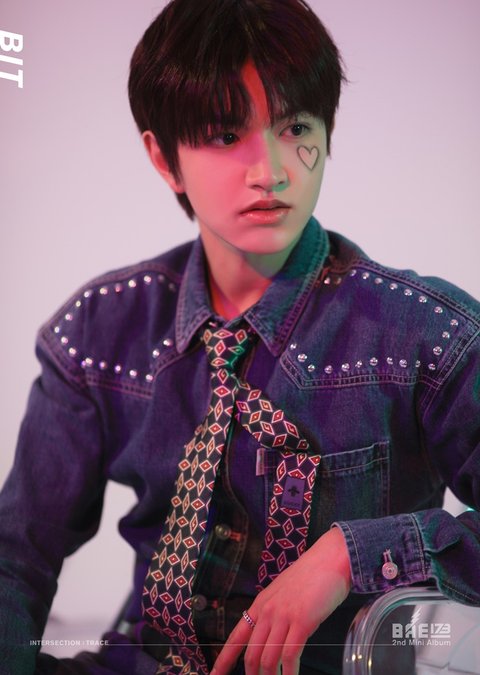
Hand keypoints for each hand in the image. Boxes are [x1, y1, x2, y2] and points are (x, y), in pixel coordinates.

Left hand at [211, 527, 350, 674]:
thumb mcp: (283, 593)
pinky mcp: (302, 621)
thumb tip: (268, 636)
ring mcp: (283, 616)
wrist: (330, 559)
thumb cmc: (310, 576)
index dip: (223, 660)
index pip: (236, 638)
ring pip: (268, 659)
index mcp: (260, 605)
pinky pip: (290, 656)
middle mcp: (267, 612)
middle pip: (251, 655)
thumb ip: (273, 613)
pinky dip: (289, 673)